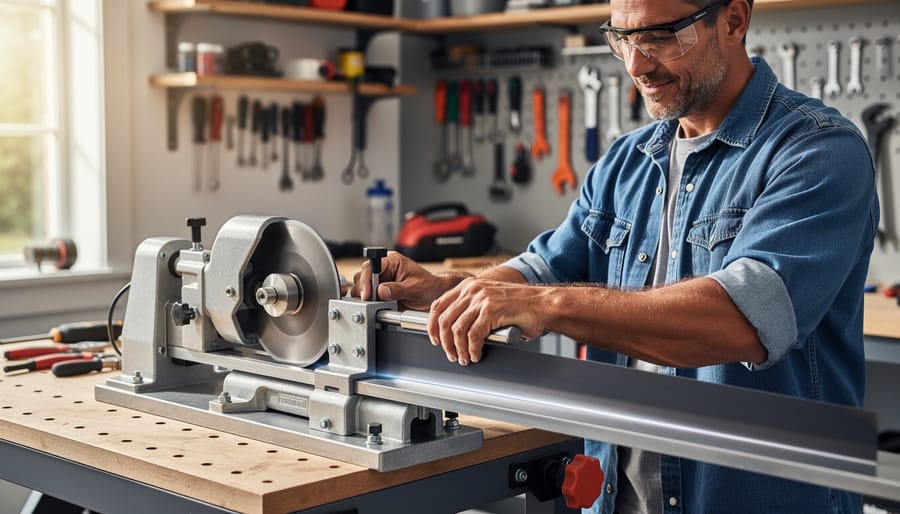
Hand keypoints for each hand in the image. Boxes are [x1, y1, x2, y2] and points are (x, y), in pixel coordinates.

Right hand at [351, 251, 450, 310]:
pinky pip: (366, 297)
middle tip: (372, 302)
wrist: (433, 295)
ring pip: (360, 286)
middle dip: (364, 290)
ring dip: (364, 298)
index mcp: (392, 261)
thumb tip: (381, 291)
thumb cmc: (428, 286)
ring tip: (376, 305)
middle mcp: (383, 269)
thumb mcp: (416, 288)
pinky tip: (375, 308)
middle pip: (362, 276)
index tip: (368, 294)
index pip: (371, 266)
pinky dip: (366, 304)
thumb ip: (398, 289)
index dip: (367, 280)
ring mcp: (379, 281)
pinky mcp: (378, 293)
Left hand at [427, 278, 544, 365]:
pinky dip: (472, 349)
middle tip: (451, 355)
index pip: (439, 305)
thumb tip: (456, 331)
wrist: (544, 304)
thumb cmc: (521, 306)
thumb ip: (473, 309)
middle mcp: (473, 289)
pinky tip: (476, 355)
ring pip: (457, 329)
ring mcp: (482, 299)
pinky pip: (473, 336)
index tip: (435, 339)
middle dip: (445, 342)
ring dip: (458, 349)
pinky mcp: (491, 311)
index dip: (433, 325)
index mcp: (469, 285)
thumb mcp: (491, 301)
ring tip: (464, 358)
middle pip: (445, 319)